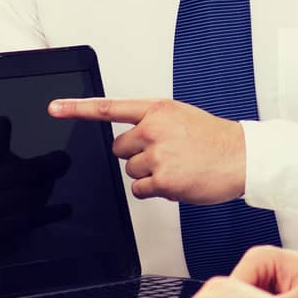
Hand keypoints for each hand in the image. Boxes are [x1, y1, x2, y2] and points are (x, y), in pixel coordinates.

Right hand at [0, 115, 72, 260]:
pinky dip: (51, 213)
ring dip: (44, 190)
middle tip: (64, 160)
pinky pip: (29, 218)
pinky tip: (66, 208)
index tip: (5, 120)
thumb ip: (0, 144)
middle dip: (44, 166)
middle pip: (18, 173)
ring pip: (26, 196)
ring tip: (54, 183)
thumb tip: (3, 119)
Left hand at [49, 97, 244, 203]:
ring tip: (177, 166)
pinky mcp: (162, 180)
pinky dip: (155, 190)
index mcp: (158, 110)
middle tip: (164, 154)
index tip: (55, 108)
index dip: (78, 109)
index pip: (110, 108)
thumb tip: (132, 138)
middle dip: (136, 154)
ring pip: (131, 171)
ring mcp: (156, 155)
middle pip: (119, 148)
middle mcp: (153, 130)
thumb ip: (154, 123)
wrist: (242, 157)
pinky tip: (176, 180)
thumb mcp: (182, 117)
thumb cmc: (216, 138)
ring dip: (149, 173)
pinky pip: (141, 190)